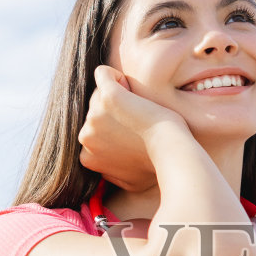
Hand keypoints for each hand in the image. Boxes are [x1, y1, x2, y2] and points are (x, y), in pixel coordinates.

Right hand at [78, 66, 187, 192]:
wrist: (170, 152)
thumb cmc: (156, 167)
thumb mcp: (128, 181)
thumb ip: (111, 174)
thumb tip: (106, 171)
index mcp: (87, 157)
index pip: (95, 131)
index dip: (114, 128)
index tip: (132, 132)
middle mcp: (86, 137)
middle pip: (95, 111)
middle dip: (114, 111)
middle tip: (138, 120)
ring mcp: (94, 115)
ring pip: (100, 94)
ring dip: (119, 96)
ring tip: (140, 108)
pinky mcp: (108, 97)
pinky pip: (103, 75)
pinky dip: (114, 76)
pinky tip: (129, 85)